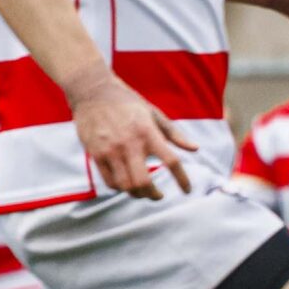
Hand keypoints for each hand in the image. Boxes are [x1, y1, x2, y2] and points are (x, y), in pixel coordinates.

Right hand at [67, 70, 194, 198]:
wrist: (93, 91)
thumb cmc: (128, 103)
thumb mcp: (154, 114)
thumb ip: (175, 134)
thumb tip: (196, 149)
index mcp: (148, 132)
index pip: (171, 161)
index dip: (182, 179)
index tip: (187, 190)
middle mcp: (129, 143)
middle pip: (143, 182)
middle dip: (154, 195)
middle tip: (158, 196)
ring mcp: (110, 150)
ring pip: (126, 186)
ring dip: (137, 194)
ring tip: (143, 192)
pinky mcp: (95, 154)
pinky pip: (109, 181)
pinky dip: (121, 188)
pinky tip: (127, 185)